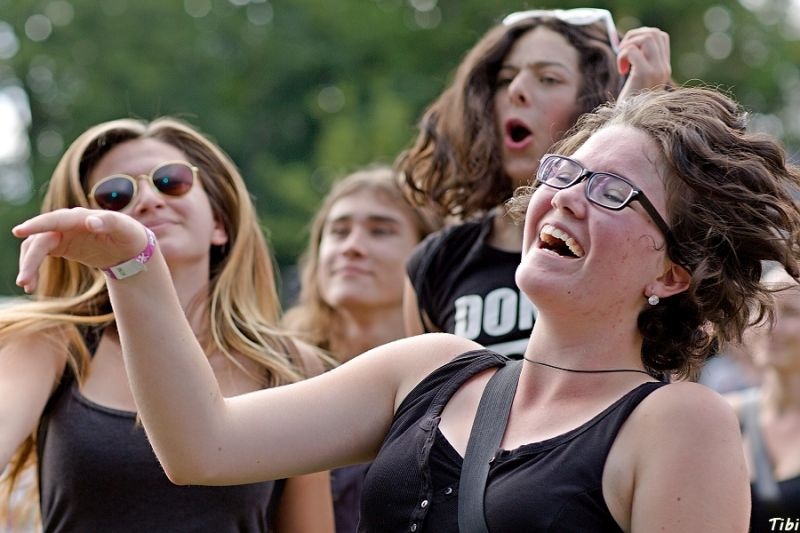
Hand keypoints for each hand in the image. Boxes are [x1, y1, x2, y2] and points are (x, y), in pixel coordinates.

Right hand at [13, 208, 149, 292]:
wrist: (130, 247)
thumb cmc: (129, 234)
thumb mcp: (125, 229)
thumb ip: (109, 222)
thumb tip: (90, 222)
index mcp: (81, 216)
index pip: (56, 220)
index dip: (38, 225)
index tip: (19, 231)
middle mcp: (66, 223)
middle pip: (40, 238)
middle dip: (30, 259)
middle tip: (23, 281)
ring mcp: (61, 234)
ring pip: (35, 247)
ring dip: (28, 265)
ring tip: (27, 285)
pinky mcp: (59, 246)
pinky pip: (39, 255)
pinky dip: (33, 268)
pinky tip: (32, 285)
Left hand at [617, 27, 671, 101]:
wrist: (632, 125)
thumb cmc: (629, 106)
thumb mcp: (637, 82)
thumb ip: (638, 64)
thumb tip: (625, 43)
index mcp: (664, 68)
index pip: (661, 36)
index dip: (642, 35)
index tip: (630, 49)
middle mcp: (663, 67)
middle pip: (654, 33)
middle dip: (634, 36)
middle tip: (622, 51)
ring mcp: (656, 70)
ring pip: (646, 38)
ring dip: (628, 44)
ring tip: (622, 62)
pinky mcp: (644, 75)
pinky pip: (632, 50)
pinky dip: (623, 55)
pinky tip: (622, 71)